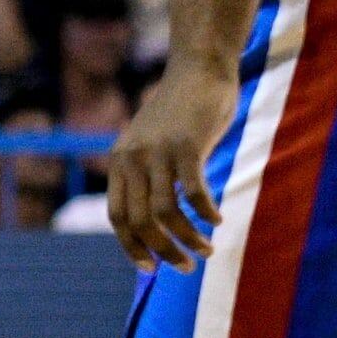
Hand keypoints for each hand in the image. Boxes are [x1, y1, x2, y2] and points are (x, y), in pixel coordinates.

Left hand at [108, 60, 237, 272]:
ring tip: (207, 250)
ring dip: (188, 239)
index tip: (149, 269)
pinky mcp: (187, 146)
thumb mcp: (150, 144)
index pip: (118, 218)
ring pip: (167, 213)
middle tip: (186, 267)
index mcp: (120, 162)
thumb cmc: (179, 113)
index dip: (132, 247)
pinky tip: (218, 220)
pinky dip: (206, 212)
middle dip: (164, 251)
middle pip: (141, 221)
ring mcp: (158, 152)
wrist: (198, 68)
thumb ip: (145, 176)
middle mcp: (133, 159)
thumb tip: (153, 221)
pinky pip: (194, 192)